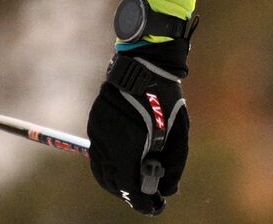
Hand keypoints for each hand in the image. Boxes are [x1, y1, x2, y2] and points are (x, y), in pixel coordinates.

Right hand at [87, 40, 190, 214]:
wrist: (144, 64)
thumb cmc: (166, 97)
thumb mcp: (178, 132)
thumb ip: (174, 163)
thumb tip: (168, 190)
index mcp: (128, 144)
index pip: (130, 186)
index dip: (142, 201)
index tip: (156, 208)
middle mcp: (106, 141)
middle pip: (114, 182)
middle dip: (131, 194)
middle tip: (149, 198)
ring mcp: (97, 133)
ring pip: (102, 171)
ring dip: (119, 183)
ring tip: (138, 185)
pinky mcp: (94, 124)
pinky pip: (98, 156)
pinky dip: (111, 167)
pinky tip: (126, 167)